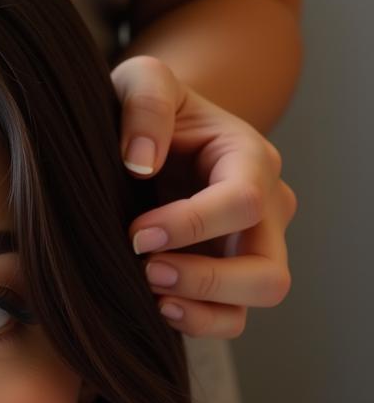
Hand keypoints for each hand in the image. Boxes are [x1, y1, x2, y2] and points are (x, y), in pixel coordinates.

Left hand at [112, 55, 297, 338]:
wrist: (148, 136)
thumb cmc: (148, 109)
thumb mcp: (142, 81)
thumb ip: (145, 103)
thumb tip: (141, 162)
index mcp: (249, 159)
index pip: (244, 202)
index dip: (190, 225)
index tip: (135, 232)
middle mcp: (264, 210)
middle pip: (267, 270)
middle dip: (207, 278)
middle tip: (146, 268)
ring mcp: (249, 248)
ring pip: (254, 301)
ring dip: (202, 305)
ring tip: (149, 289)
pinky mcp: (225, 278)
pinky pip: (228, 318)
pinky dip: (195, 321)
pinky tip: (154, 304)